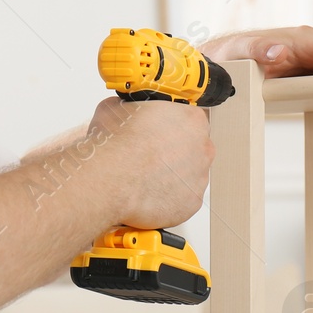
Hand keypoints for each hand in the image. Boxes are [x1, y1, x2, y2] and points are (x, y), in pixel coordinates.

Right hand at [87, 96, 212, 229]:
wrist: (109, 180)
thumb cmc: (116, 146)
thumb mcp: (117, 108)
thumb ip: (132, 108)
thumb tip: (125, 110)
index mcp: (191, 119)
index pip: (190, 119)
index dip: (171, 126)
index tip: (159, 132)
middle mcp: (202, 149)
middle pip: (194, 149)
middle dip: (175, 152)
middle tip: (150, 156)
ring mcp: (199, 178)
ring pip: (189, 176)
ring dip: (172, 176)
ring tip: (145, 177)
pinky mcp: (191, 204)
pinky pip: (182, 200)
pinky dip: (168, 199)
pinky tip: (148, 194)